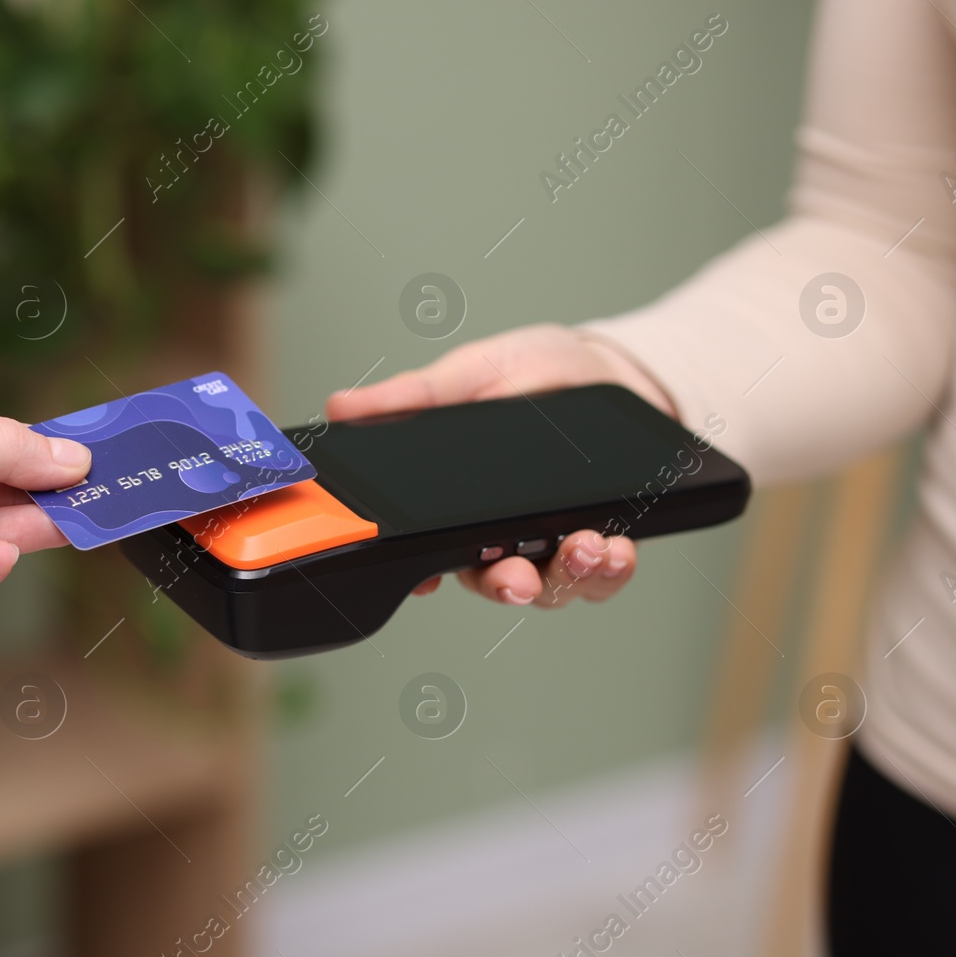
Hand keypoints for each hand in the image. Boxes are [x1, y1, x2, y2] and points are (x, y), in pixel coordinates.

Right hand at [326, 325, 675, 608]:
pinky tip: (615, 548)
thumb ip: (411, 397)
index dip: (424, 575)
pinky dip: (610, 572)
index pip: (432, 552)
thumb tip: (340, 406)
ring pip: (549, 588)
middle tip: (517, 576)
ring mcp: (551, 543)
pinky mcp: (602, 542)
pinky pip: (602, 579)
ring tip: (585, 546)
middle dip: (506, 585)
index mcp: (457, 504)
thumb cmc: (535, 371)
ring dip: (566, 576)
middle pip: (492, 581)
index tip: (429, 579)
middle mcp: (500, 533)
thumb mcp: (469, 374)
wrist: (609, 368)